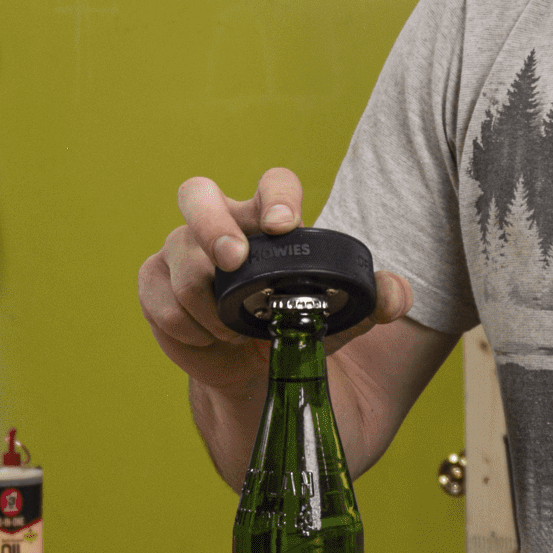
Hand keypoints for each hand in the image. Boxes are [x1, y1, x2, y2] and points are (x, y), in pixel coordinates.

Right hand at [136, 170, 411, 395]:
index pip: (272, 183)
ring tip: (233, 332)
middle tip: (234, 261)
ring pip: (178, 255)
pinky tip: (210, 339)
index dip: (276, 197)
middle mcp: (221, 223)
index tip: (285, 225)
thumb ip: (376, 302)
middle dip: (212, 223)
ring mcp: (181, 251)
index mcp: (268, 217)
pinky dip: (186, 324)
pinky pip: (160, 298)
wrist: (254, 369)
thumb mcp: (339, 317)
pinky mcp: (156, 284)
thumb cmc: (295, 324)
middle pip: (198, 193)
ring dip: (206, 300)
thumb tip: (396, 295)